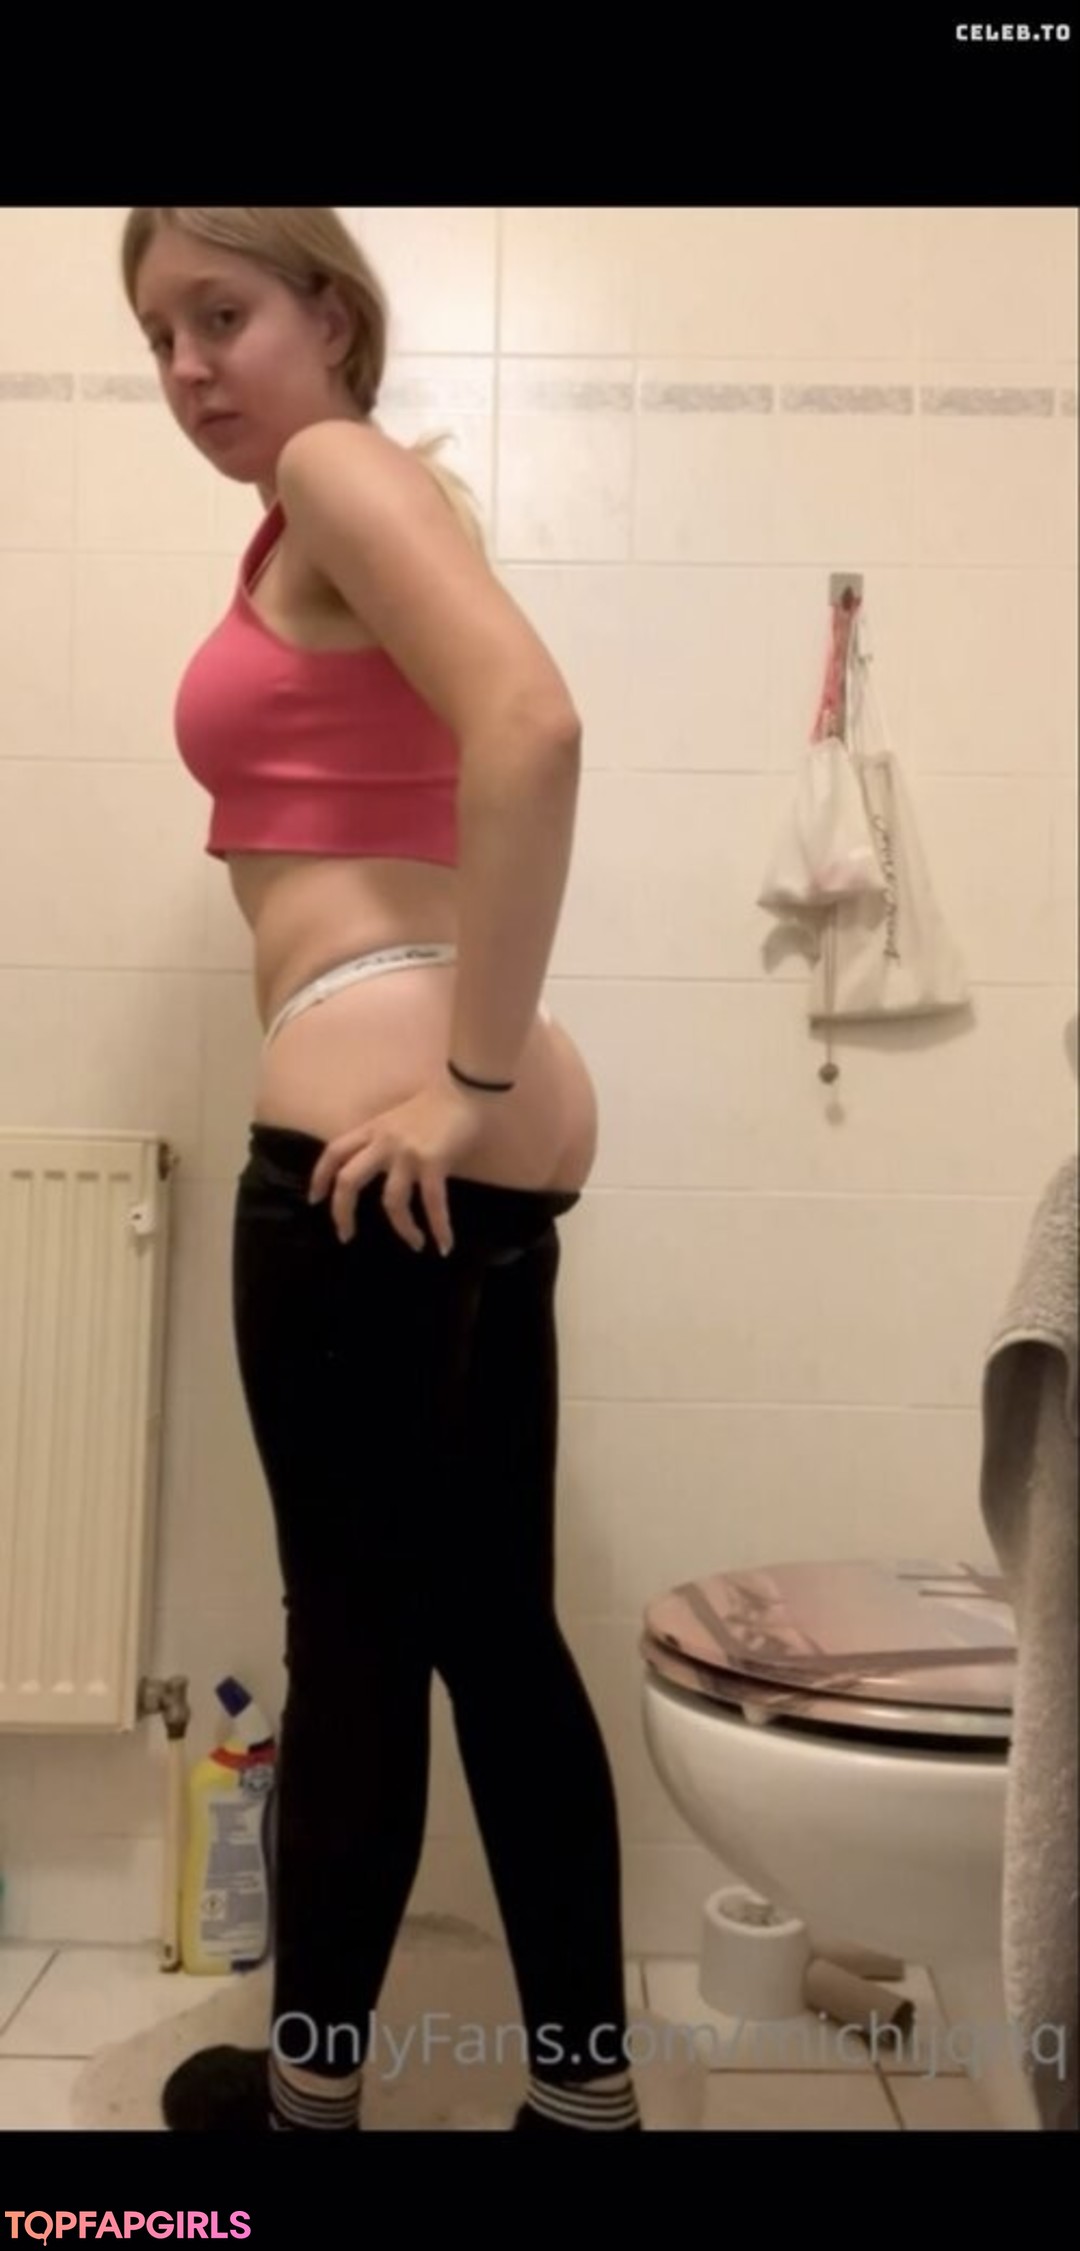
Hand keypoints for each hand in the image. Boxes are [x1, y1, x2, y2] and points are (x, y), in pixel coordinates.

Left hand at [306, 1076, 486, 1254]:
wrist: (464, 1088)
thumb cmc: (434, 1103)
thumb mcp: (396, 1119)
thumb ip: (383, 1142)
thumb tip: (382, 1172)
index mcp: (372, 1129)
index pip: (334, 1152)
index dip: (319, 1177)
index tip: (315, 1200)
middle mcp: (383, 1142)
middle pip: (348, 1180)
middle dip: (342, 1212)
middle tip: (345, 1236)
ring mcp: (407, 1153)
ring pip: (391, 1200)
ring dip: (402, 1228)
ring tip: (413, 1244)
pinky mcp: (433, 1162)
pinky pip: (433, 1203)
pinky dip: (439, 1227)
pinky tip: (444, 1245)